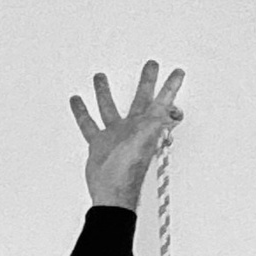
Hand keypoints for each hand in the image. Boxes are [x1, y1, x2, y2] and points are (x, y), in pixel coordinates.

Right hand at [70, 62, 184, 210]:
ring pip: (109, 107)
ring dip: (105, 92)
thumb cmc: (129, 169)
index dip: (171, 87)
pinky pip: (89, 124)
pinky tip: (76, 100)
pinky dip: (82, 112)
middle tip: (151, 64)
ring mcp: (116, 135)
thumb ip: (158, 123)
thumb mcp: (146, 141)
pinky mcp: (99, 144)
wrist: (111, 192)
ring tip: (99, 75)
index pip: (163, 101)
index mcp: (147, 125)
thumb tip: (175, 110)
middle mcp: (134, 128)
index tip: (178, 72)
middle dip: (147, 81)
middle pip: (141, 98)